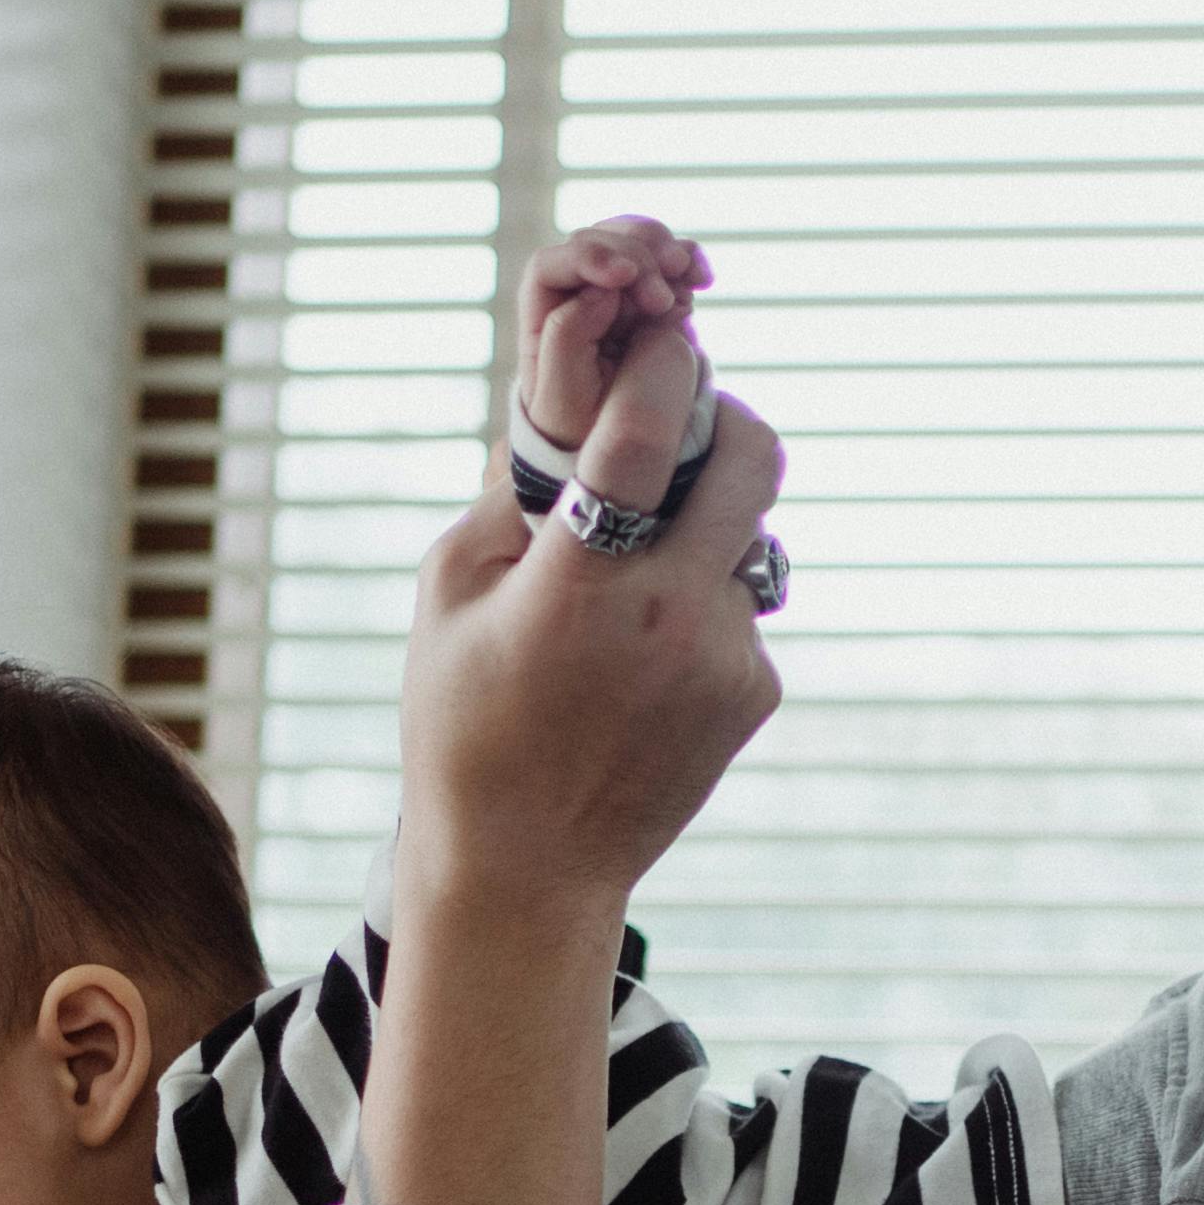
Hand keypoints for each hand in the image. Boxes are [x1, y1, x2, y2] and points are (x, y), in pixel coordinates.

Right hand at [400, 385, 782, 917]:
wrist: (528, 867)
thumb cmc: (465, 722)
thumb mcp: (449, 596)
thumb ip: (510, 495)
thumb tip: (561, 405)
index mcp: (578, 584)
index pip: (645, 436)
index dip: (663, 366)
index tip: (663, 337)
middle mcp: (669, 616)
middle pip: (754, 461)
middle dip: (730, 417)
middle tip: (694, 418)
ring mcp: (725, 658)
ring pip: (747, 537)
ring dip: (704, 526)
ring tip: (637, 574)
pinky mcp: (755, 692)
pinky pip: (742, 607)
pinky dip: (702, 603)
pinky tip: (645, 659)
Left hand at [519, 214, 711, 480]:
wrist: (619, 444)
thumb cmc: (581, 425)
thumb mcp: (565, 398)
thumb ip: (567, 341)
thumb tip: (598, 293)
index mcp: (542, 313)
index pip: (551, 265)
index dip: (587, 258)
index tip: (624, 276)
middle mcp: (575, 290)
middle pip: (598, 241)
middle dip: (635, 259)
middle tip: (661, 299)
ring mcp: (615, 286)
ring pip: (633, 238)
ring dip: (664, 249)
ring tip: (688, 279)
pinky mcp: (651, 290)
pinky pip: (668, 257)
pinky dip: (688, 259)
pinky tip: (703, 280)